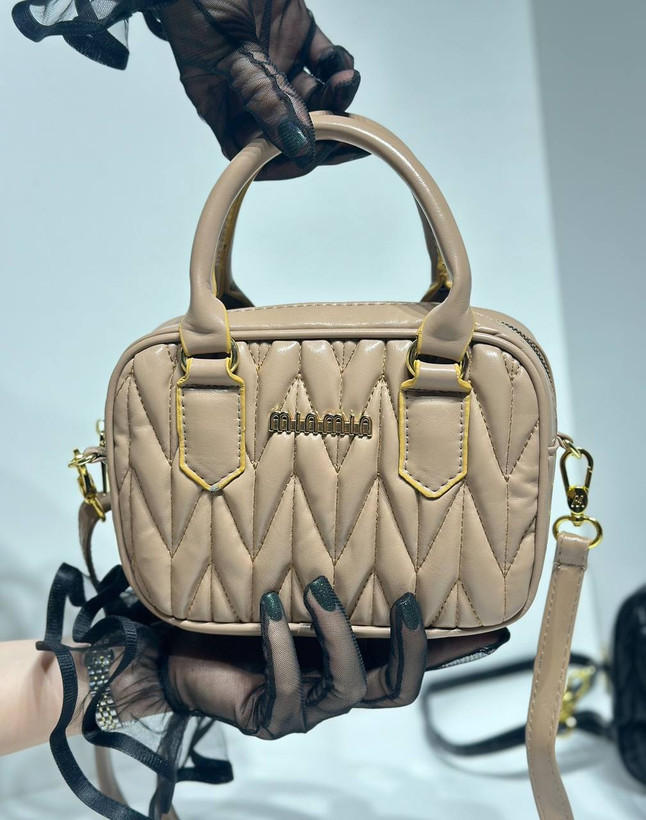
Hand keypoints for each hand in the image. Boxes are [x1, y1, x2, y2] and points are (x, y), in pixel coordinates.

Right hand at [156, 0, 363, 178]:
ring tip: (346, 81)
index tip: (310, 154)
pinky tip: (341, 63)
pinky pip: (326, 63)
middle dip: (322, 132)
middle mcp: (251, 90)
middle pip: (292, 130)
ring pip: (315, 99)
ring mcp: (278, 63)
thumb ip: (263, 96)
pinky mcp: (298, 35)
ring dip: (336, 97)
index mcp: (222, 103)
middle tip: (349, 129)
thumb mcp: (228, 52)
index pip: (253, 151)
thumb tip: (297, 143)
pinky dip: (339, 67)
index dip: (282, 160)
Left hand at [157, 576, 508, 736]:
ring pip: (349, 685)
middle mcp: (339, 690)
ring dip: (338, 635)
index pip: (415, 660)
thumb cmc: (238, 619)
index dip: (454, 650)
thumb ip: (325, 575)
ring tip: (318, 588)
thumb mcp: (289, 592)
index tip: (495, 627)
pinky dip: (278, 647)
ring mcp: (307, 709)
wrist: (177, 654)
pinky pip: (285, 688)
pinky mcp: (269, 718)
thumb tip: (355, 528)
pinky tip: (267, 609)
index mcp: (353, 660)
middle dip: (413, 647)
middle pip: (399, 689)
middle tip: (409, 599)